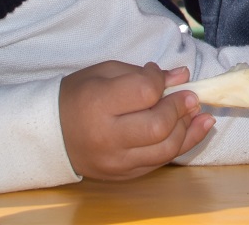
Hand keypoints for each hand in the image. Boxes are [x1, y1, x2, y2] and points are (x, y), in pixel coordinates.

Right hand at [58, 62, 212, 181]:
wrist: (50, 133)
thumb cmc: (79, 95)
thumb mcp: (106, 73)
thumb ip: (144, 74)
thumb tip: (182, 75)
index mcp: (98, 104)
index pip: (145, 92)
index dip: (161, 81)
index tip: (160, 77)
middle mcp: (106, 137)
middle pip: (159, 126)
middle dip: (181, 108)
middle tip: (190, 96)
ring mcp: (115, 161)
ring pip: (165, 149)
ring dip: (189, 129)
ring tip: (198, 112)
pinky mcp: (121, 175)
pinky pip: (159, 162)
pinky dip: (181, 145)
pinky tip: (194, 128)